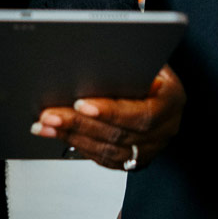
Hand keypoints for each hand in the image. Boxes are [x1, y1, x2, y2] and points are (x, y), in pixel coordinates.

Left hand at [34, 66, 184, 169]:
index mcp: (172, 101)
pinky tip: (59, 134)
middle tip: (50, 115)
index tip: (80, 104)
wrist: (164, 89)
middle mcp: (164, 129)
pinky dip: (79, 145)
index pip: (140, 114)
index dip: (109, 111)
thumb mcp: (148, 59)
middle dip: (79, 124)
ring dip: (72, 137)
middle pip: (118, 134)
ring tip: (46, 125)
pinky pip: (105, 158)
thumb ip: (127, 65)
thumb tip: (93, 63)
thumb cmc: (152, 68)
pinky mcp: (135, 159)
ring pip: (108, 150)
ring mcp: (150, 148)